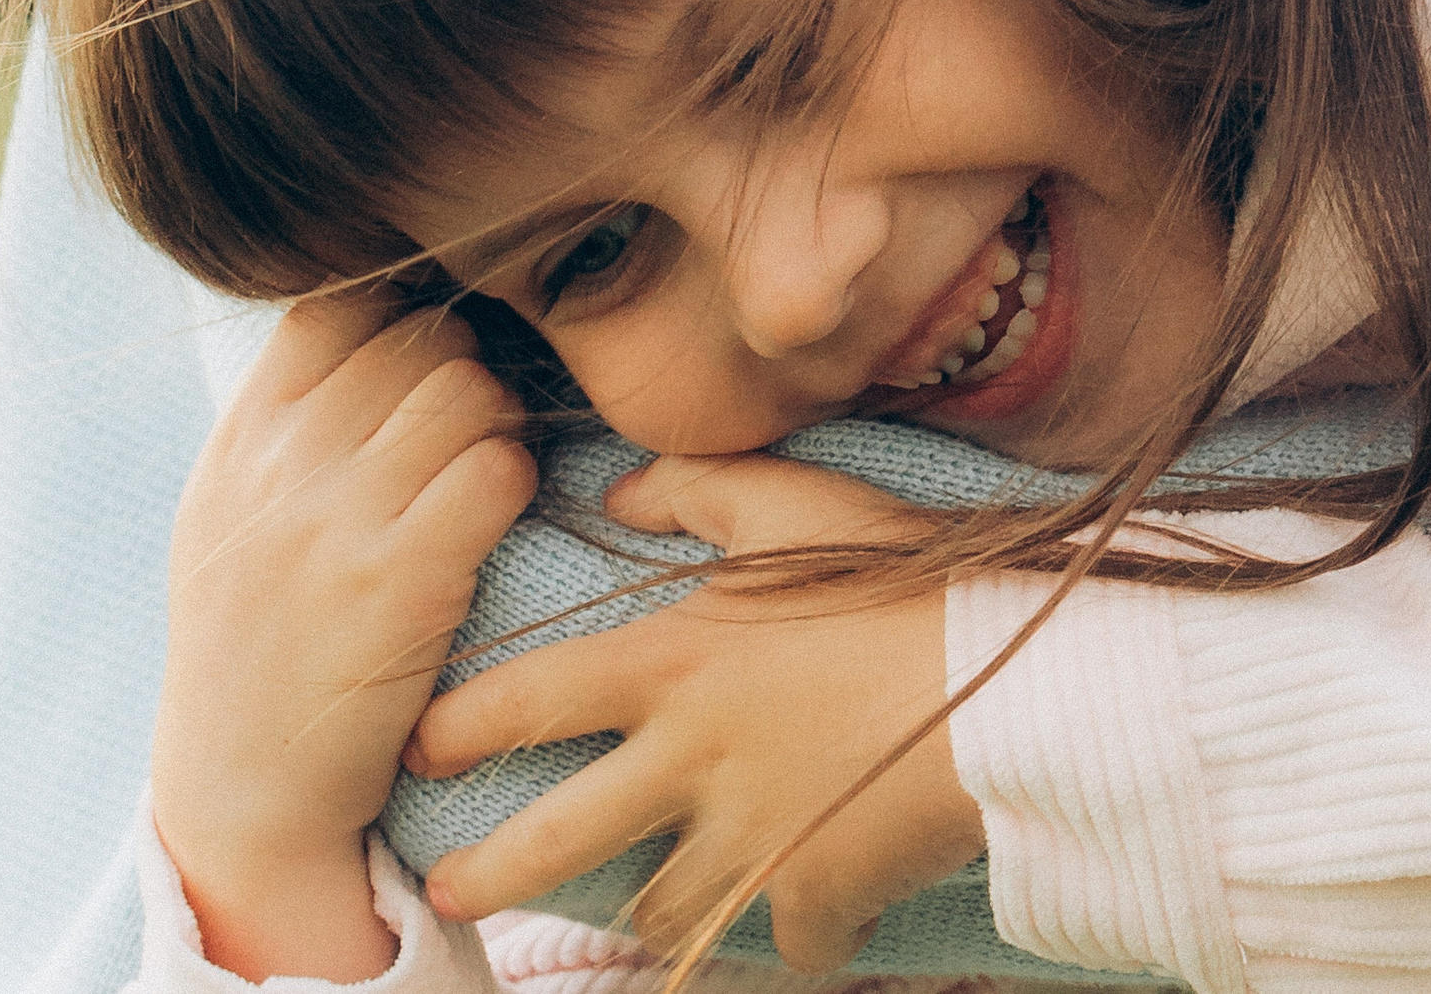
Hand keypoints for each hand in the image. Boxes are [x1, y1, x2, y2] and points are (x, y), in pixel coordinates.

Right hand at [151, 292, 532, 981]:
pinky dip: (516, 484)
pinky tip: (494, 522)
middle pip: (420, 333)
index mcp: (243, 438)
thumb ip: (289, 413)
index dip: (404, 310)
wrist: (245, 787)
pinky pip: (497, 471)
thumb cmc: (257, 638)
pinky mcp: (401, 581)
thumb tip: (371, 311)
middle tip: (474, 428)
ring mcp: (338, 521)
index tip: (428, 360)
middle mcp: (282, 465)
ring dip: (502, 421)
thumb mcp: (234, 511)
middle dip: (470, 365)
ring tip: (485, 473)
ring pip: (470, 388)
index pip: (336, 299)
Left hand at [407, 455, 986, 971]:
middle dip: (487, 873)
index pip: (528, 698)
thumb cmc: (903, 578)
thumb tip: (619, 491)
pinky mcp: (813, 895)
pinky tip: (815, 924)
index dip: (461, 724)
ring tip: (648, 913)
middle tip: (448, 890)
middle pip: (552, 840)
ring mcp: (747, 839)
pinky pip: (786, 941)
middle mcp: (688, 760)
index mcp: (673, 664)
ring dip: (655, 910)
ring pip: (661, 909)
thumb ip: (699, 489)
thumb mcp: (797, 503)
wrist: (1009, 680)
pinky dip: (799, 935)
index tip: (421, 746)